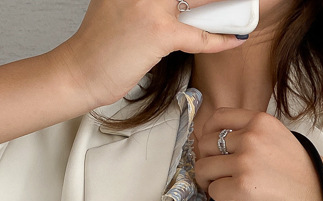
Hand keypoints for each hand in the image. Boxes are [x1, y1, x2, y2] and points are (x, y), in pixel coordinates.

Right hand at [56, 0, 246, 108]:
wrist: (81, 71)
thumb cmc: (102, 46)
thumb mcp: (121, 6)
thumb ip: (148, 0)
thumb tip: (179, 2)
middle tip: (236, 1)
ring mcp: (149, 5)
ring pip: (200, 3)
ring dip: (224, 9)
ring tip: (241, 11)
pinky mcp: (158, 32)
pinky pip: (199, 35)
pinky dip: (221, 39)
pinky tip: (235, 38)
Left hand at [194, 108, 322, 200]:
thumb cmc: (308, 176)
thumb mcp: (284, 139)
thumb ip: (258, 134)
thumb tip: (228, 142)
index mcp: (261, 121)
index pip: (217, 118)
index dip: (207, 135)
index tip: (211, 149)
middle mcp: (251, 136)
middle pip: (205, 144)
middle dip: (206, 160)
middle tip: (215, 175)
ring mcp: (245, 161)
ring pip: (204, 168)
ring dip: (208, 181)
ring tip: (221, 188)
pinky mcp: (242, 185)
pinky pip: (213, 191)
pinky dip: (218, 199)